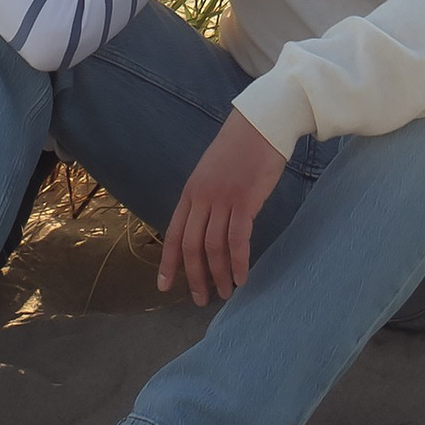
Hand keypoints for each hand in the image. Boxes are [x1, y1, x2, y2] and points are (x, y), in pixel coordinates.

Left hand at [158, 111, 288, 305]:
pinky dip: (238, 263)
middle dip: (195, 277)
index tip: (164, 286)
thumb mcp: (212, 173)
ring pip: (213, 247)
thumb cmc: (239, 149)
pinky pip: (238, 240)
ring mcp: (222, 199)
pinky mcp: (245, 201)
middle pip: (191, 246)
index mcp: (190, 192)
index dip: (168, 262)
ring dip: (219, 275)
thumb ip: (206, 199)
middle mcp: (202, 198)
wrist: (260, 124)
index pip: (173, 233)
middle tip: (202, 300)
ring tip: (225, 293)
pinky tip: (242, 278)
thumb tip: (205, 228)